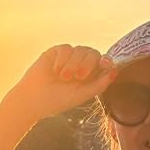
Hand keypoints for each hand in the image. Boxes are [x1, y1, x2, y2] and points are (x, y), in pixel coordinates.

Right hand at [1, 44, 118, 121]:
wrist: (34, 99)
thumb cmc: (58, 100)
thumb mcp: (82, 94)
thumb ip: (99, 84)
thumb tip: (115, 71)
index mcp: (89, 75)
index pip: (103, 62)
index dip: (106, 61)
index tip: (105, 64)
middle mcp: (80, 64)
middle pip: (93, 53)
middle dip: (88, 64)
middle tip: (78, 77)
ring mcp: (68, 57)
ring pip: (81, 50)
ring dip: (74, 64)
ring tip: (63, 77)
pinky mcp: (56, 52)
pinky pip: (67, 48)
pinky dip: (63, 60)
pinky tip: (56, 71)